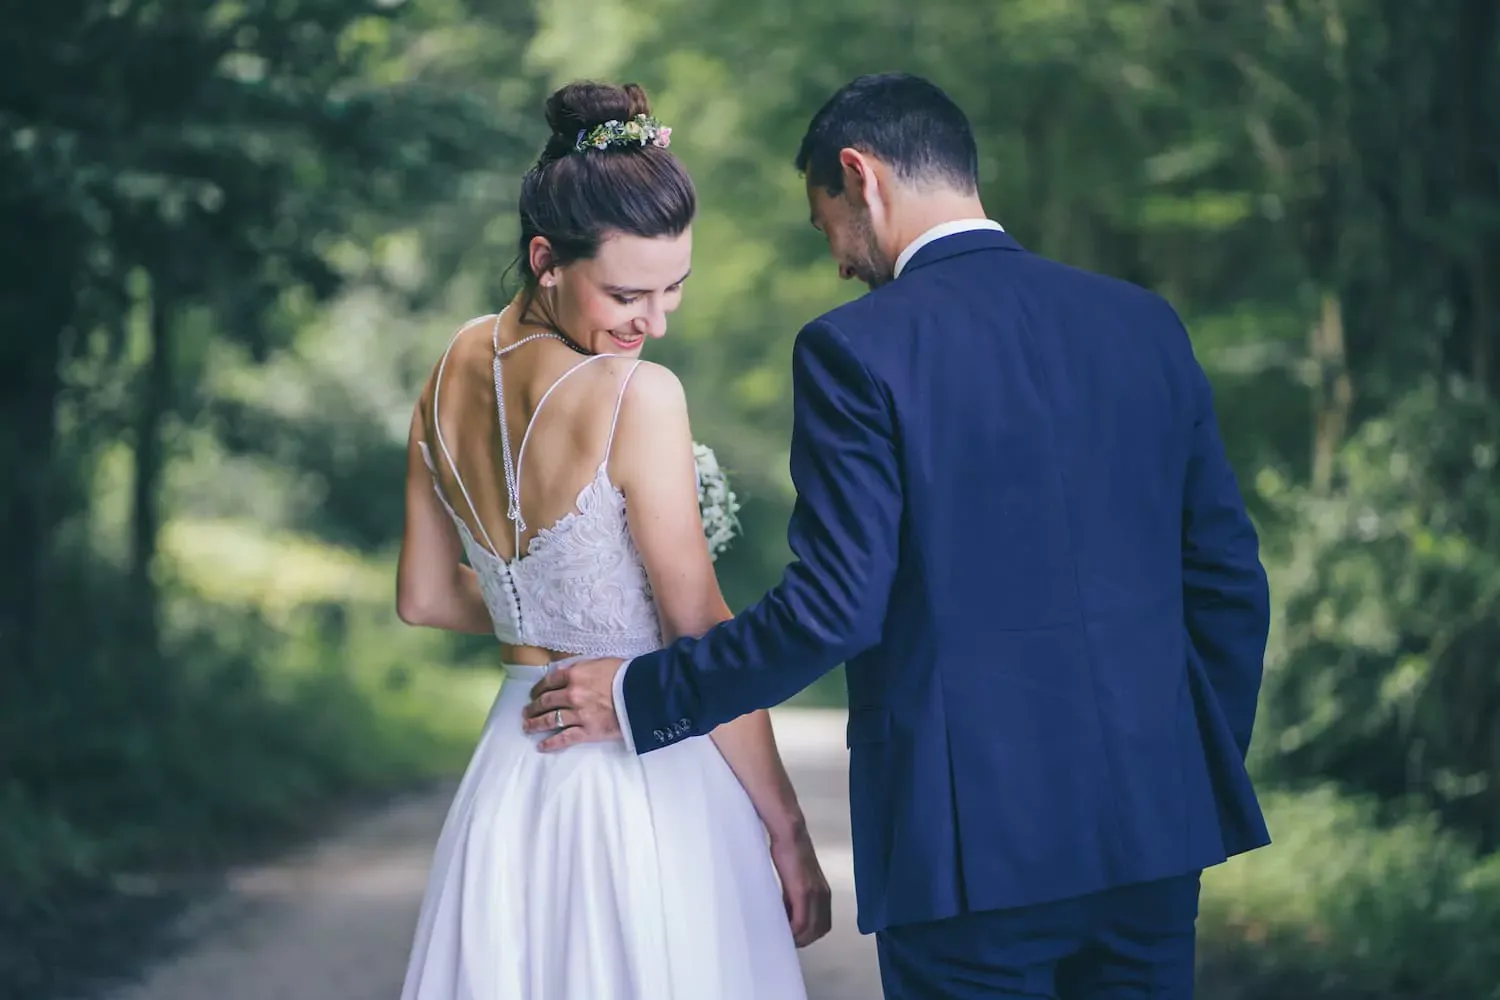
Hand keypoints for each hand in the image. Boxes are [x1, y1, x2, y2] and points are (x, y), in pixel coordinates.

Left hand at [522, 657, 624, 751]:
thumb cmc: (626, 675)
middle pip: (545, 702)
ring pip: (550, 720)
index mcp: (574, 675)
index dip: (538, 689)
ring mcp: (578, 714)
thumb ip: (582, 668)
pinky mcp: (587, 731)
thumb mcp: (601, 662)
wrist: (643, 694)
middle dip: (533, 708)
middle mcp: (571, 694)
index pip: (548, 682)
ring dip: (536, 724)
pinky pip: (564, 738)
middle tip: (526, 712)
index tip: (533, 694)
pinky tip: (542, 747)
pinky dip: (551, 744)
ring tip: (527, 727)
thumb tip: (569, 672)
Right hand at [769, 826, 831, 947]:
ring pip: (810, 929)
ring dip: (798, 938)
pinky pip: (801, 921)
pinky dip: (793, 930)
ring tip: (783, 936)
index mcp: (823, 893)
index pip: (822, 924)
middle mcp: (823, 895)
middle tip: (787, 940)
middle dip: (803, 940)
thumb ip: (796, 896)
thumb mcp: (796, 879)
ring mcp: (814, 894)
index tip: (793, 936)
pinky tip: (783, 929)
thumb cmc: (790, 854)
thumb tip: (788, 913)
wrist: (790, 836)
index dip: (809, 935)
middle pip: (819, 930)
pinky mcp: (803, 891)